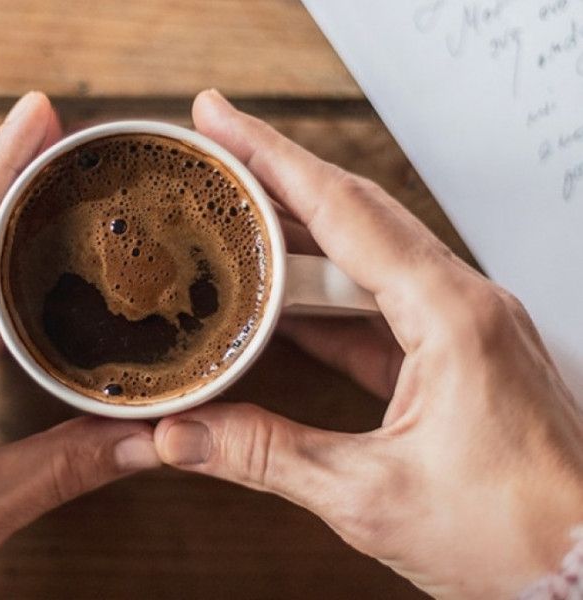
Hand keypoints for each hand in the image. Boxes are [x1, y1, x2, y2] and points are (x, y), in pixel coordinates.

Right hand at [154, 90, 582, 598]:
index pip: (343, 210)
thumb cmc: (518, 537)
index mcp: (451, 316)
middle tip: (219, 150)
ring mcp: (464, 329)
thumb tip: (185, 434)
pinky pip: (380, 308)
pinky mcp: (458, 358)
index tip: (223, 121)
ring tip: (238, 220)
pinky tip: (283, 305)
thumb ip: (268, 456)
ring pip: (367, 257)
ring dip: (300, 237)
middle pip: (355, 214)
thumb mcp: (372, 496)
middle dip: (279, 176)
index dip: (271, 158)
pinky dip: (325, 299)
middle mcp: (464, 305)